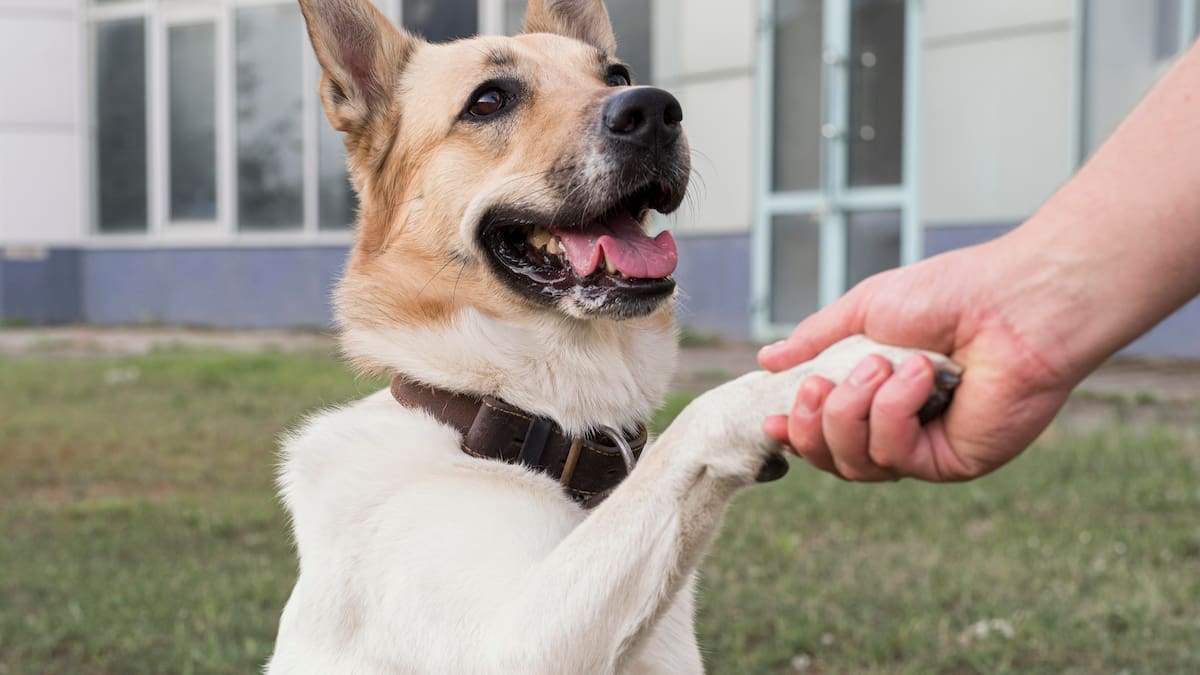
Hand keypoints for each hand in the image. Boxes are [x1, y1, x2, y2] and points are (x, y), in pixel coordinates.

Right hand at [757, 237, 1081, 482]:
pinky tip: (918, 376)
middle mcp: (902, 427)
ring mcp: (926, 448)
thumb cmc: (951, 294)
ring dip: (853, 411)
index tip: (773, 419)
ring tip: (881, 364)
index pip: (825, 433)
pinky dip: (893, 412)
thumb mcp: (863, 310)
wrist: (1014, 299)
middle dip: (814, 424)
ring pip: (856, 464)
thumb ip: (814, 340)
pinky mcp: (953, 461)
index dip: (796, 433)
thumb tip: (767, 361)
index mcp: (878, 393)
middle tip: (820, 384)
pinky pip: (895, 457)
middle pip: (832, 459)